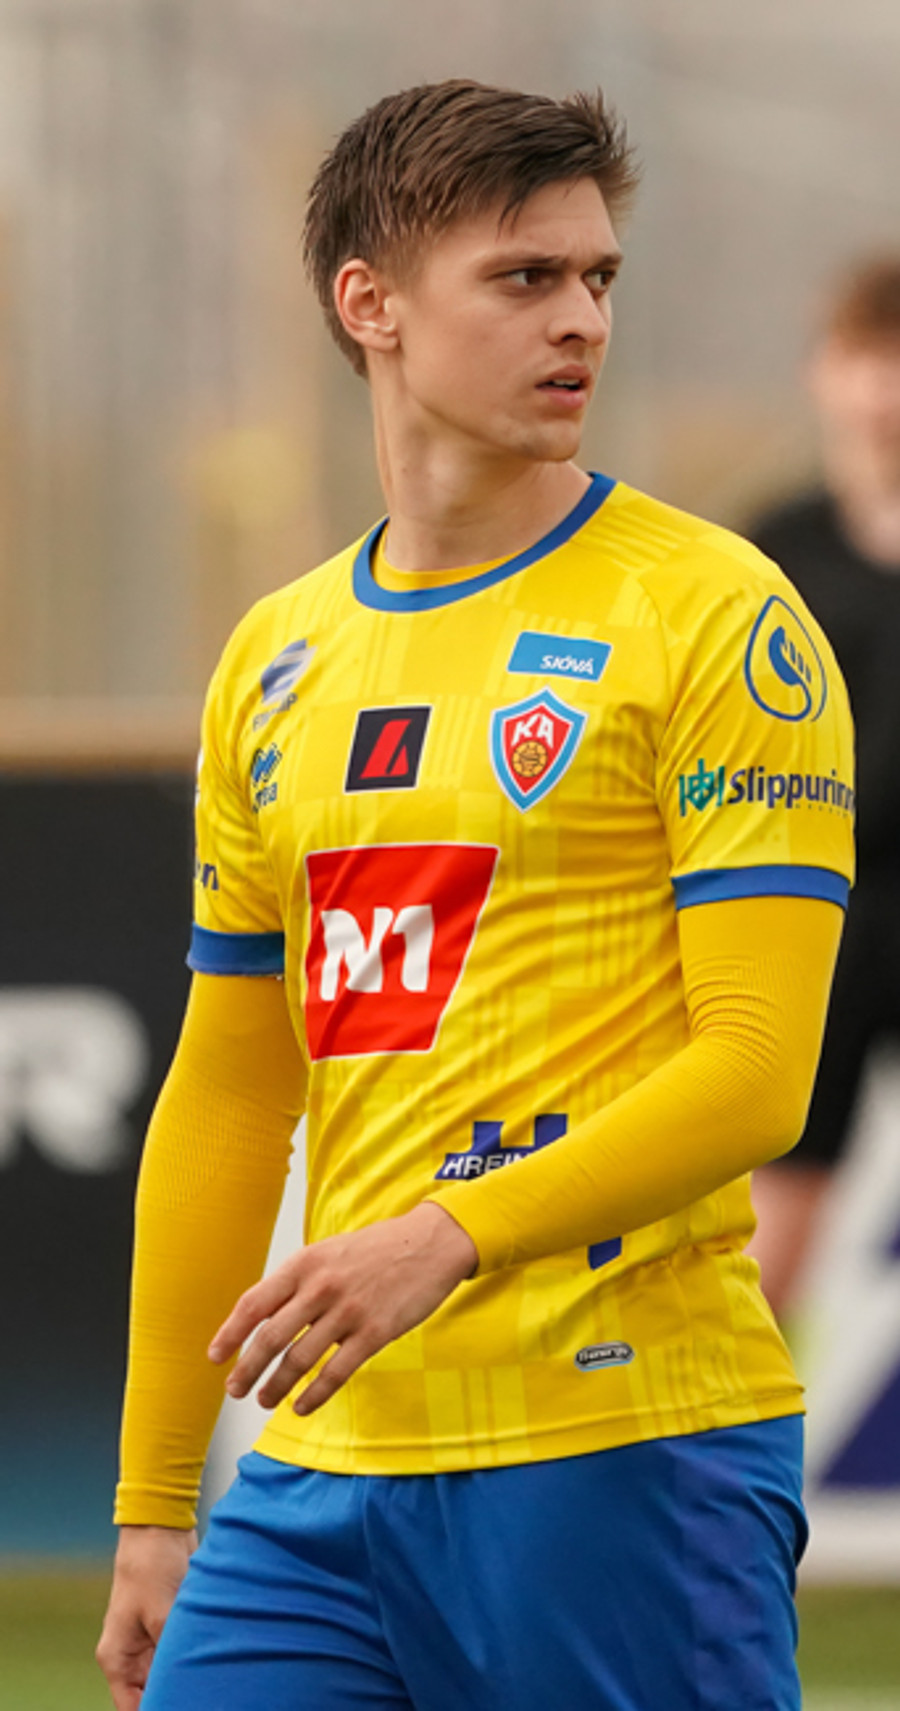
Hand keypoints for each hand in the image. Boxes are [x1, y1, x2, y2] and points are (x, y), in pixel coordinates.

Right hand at [96, 1524, 195, 1710]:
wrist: (161, 1526)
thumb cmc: (152, 1566)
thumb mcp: (163, 1615)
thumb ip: (172, 1655)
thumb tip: (187, 1684)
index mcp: (118, 1659)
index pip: (132, 1709)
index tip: (187, 1705)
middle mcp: (131, 1656)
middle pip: (153, 1695)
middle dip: (179, 1696)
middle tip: (208, 1695)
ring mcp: (150, 1642)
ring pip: (170, 1675)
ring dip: (191, 1676)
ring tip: (213, 1676)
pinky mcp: (169, 1627)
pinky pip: (181, 1654)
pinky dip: (196, 1658)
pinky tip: (216, 1662)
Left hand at [208, 1202, 476, 1415]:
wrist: (430, 1244)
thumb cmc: (376, 1250)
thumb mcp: (328, 1252)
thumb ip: (297, 1281)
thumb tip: (263, 1317)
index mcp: (304, 1264)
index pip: (254, 1303)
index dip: (230, 1334)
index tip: (215, 1357)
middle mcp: (321, 1287)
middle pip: (270, 1338)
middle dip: (247, 1369)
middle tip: (235, 1389)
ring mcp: (348, 1311)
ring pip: (299, 1360)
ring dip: (276, 1386)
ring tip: (265, 1400)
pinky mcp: (374, 1333)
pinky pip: (335, 1373)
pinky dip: (314, 1395)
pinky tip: (302, 1406)